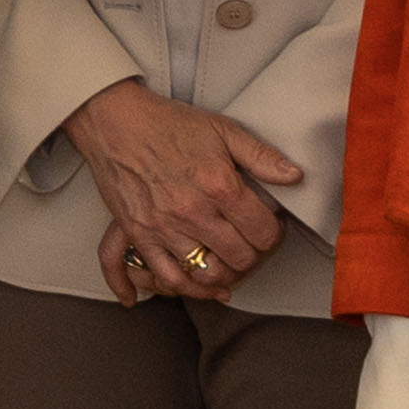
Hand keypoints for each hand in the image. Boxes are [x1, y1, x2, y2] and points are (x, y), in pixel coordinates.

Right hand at [62, 80, 302, 299]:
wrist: (113, 121)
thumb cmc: (165, 123)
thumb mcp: (222, 129)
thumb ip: (261, 155)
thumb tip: (294, 176)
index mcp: (219, 185)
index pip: (264, 232)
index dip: (273, 232)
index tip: (269, 226)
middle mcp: (194, 211)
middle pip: (241, 258)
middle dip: (253, 254)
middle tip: (250, 242)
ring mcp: (165, 227)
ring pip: (209, 274)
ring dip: (224, 272)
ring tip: (227, 259)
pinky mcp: (139, 235)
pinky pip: (168, 277)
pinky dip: (187, 287)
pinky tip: (196, 282)